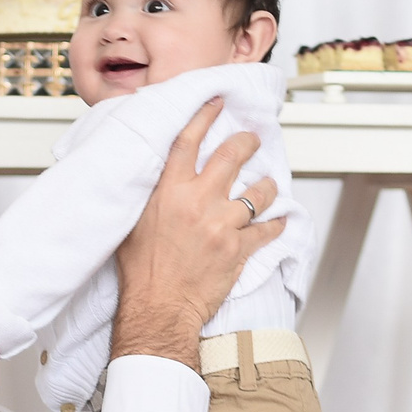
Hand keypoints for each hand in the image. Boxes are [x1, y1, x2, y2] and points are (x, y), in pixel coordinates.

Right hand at [111, 98, 286, 369]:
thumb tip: (154, 177)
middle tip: (252, 139)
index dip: (204, 116)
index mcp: (168, 191)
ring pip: (258, 192)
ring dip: (266, 186)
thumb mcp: (132, 223)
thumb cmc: (140, 272)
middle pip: (231, 156)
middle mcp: (198, 201)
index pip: (188, 141)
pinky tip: (279, 222)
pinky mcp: (238, 248)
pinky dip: (275, 225)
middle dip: (246, 142)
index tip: (216, 103)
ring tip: (269, 184)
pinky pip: (267, 229)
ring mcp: (221, 224)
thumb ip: (148, 195)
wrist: (158, 307)